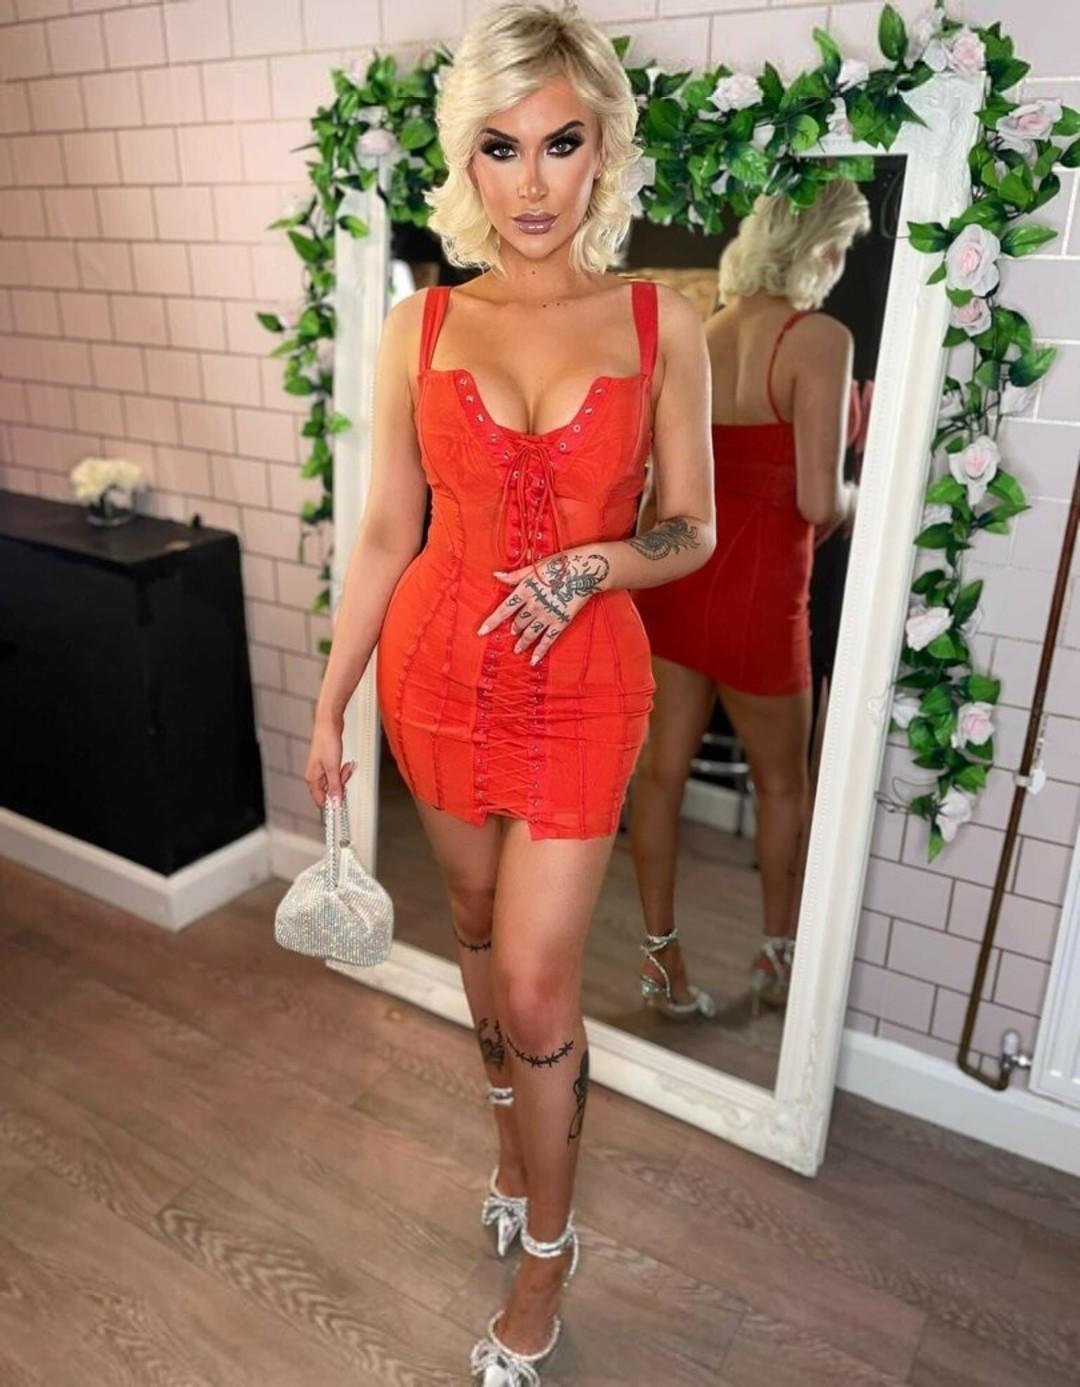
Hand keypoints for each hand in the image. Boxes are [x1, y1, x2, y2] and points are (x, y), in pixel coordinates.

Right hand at [304, 715, 354, 807]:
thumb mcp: (333, 767)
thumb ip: (335, 787)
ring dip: (342, 776)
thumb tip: (336, 802)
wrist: (329, 724)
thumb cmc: (326, 740)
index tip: (342, 802)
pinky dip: (342, 770)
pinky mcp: (327, 763)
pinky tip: (344, 763)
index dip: (332, 802)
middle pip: (329, 791)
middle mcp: (314, 775)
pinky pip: (337, 773)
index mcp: (312, 778)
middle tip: (344, 774)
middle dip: (340, 785)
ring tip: (345, 766)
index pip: (320, 800)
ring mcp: (321, 769)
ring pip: (334, 781)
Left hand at [477, 549, 610, 664]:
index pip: (503, 610)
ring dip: (522, 642)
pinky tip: (534, 660)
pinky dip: (540, 650)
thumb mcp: (535, 567)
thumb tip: (496, 575)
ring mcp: (546, 615)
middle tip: (511, 632)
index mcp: (525, 591)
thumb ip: (515, 575)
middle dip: (513, 628)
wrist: (585, 570)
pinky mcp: (560, 622)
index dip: (491, 622)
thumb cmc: (559, 564)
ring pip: (530, 633)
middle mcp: (533, 606)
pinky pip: (548, 640)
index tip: (481, 632)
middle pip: (518, 622)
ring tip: (517, 649)